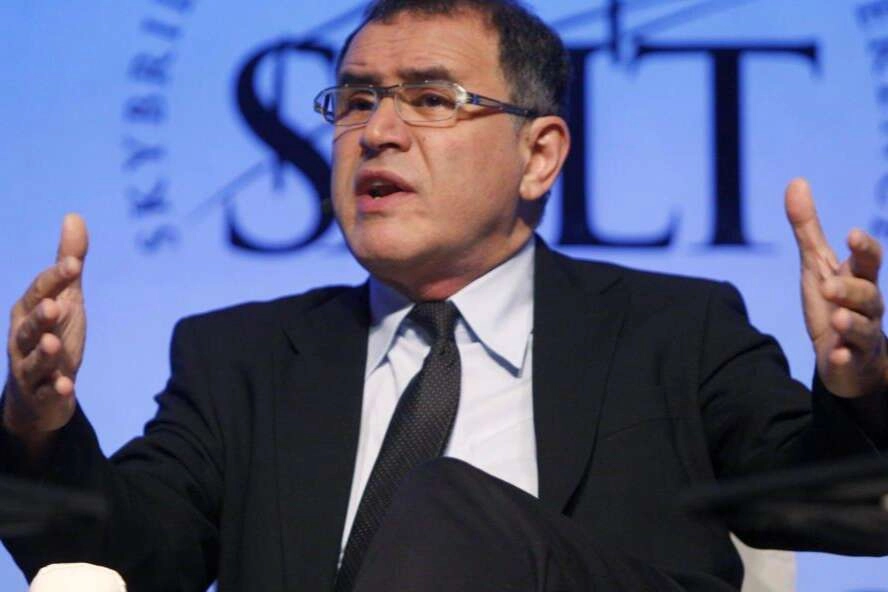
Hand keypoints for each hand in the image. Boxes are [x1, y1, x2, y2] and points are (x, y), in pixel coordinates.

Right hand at [4, 214, 87, 439]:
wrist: (40, 390)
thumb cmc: (53, 334)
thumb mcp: (66, 298)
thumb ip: (68, 264)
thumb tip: (74, 216)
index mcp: (29, 311)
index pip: (41, 291)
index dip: (56, 278)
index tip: (74, 264)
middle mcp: (24, 338)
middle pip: (29, 326)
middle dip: (39, 316)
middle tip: (54, 306)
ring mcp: (31, 368)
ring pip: (33, 360)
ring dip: (43, 353)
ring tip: (53, 344)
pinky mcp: (42, 393)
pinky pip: (46, 392)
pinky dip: (54, 389)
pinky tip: (65, 386)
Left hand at [785, 178, 887, 397]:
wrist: (849, 356)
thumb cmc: (835, 301)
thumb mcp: (817, 263)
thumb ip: (808, 228)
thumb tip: (796, 181)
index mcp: (858, 279)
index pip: (868, 261)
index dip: (863, 248)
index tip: (852, 235)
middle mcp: (866, 306)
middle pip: (867, 295)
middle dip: (851, 289)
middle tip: (828, 286)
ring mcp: (861, 335)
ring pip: (863, 328)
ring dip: (852, 323)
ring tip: (838, 319)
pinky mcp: (851, 360)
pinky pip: (850, 359)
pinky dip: (844, 356)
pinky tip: (835, 355)